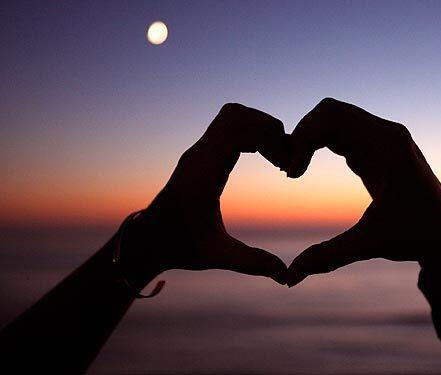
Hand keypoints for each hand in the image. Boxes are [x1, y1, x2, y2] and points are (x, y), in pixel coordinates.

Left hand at [123, 103, 288, 285]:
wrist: (148, 240)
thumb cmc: (179, 246)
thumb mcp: (217, 255)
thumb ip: (252, 263)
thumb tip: (285, 275)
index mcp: (203, 173)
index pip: (237, 130)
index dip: (268, 138)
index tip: (284, 165)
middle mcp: (199, 155)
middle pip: (236, 114)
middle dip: (266, 127)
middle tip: (285, 156)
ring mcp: (198, 152)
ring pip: (231, 116)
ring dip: (257, 127)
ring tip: (276, 154)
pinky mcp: (201, 154)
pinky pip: (227, 127)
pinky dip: (248, 132)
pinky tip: (262, 156)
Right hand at [285, 98, 440, 286]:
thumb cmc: (418, 236)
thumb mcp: (370, 244)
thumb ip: (328, 256)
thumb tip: (289, 278)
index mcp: (388, 144)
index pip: (332, 115)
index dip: (303, 137)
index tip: (292, 173)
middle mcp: (385, 134)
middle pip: (329, 112)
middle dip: (301, 135)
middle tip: (287, 170)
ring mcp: (381, 139)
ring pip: (332, 120)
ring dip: (307, 139)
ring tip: (292, 171)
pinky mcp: (375, 150)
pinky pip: (339, 134)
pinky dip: (317, 145)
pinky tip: (303, 168)